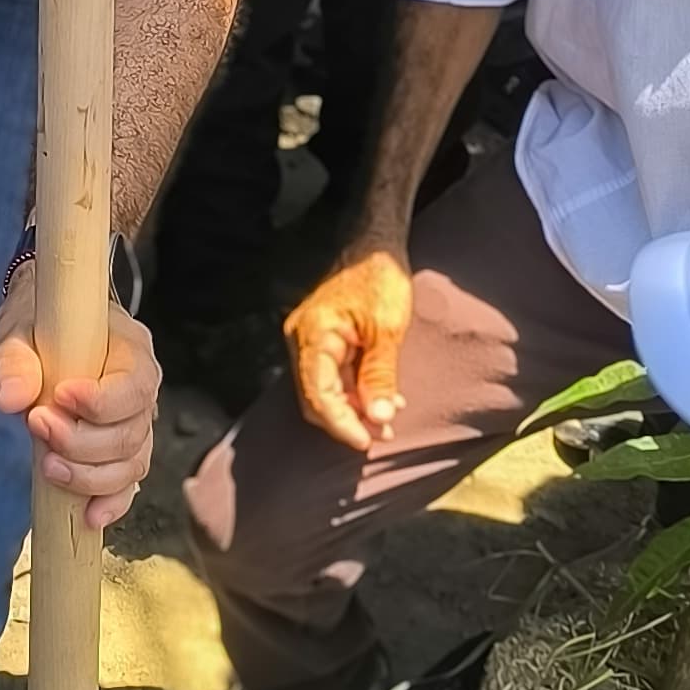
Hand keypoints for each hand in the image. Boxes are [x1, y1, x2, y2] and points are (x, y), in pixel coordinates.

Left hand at [0, 247, 157, 528]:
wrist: (51, 323)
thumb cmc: (41, 321)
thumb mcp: (20, 326)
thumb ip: (15, 359)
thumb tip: (10, 399)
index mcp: (131, 350)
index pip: (133, 386)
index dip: (100, 403)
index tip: (58, 398)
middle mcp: (143, 390)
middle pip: (130, 434)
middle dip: (82, 443)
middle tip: (37, 425)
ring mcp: (137, 422)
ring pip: (132, 464)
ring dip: (89, 476)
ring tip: (48, 467)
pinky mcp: (122, 449)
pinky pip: (129, 483)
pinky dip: (112, 502)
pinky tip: (90, 516)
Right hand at [285, 241, 410, 453]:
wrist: (376, 248)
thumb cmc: (381, 279)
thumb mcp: (388, 330)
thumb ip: (380, 376)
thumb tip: (377, 418)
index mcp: (313, 335)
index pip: (317, 394)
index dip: (340, 424)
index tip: (366, 442)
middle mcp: (301, 340)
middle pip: (315, 398)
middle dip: (347, 420)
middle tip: (381, 435)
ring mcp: (308, 340)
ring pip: (323, 390)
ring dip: (353, 409)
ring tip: (386, 421)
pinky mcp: (320, 341)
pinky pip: (331, 376)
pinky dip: (353, 392)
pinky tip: (380, 399)